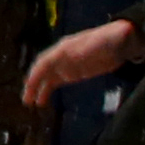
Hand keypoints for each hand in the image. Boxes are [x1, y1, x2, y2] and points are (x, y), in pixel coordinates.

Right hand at [21, 19, 139, 108]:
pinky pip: (55, 83)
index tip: (29, 86)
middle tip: (26, 99)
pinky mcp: (72, 74)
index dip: (37, 73)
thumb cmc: (106, 41)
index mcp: (64, 49)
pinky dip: (47, 91)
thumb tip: (82, 51)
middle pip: (42, 70)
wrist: (118, 42)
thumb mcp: (99, 42)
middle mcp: (60, 57)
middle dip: (33, 84)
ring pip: (46, 78)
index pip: (45, 61)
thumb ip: (91, 46)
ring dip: (37, 90)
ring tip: (31, 104)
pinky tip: (43, 101)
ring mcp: (65, 66)